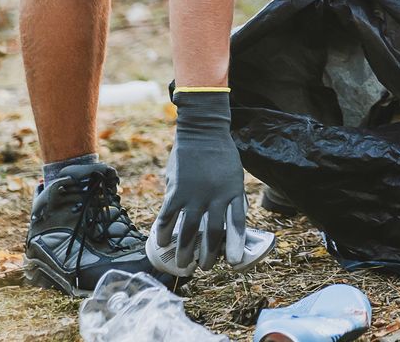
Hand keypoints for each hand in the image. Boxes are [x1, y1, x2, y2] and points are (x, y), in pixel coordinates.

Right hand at [153, 90, 245, 275]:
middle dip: (208, 254)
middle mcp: (216, 196)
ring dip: (185, 250)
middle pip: (213, 232)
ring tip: (182, 263)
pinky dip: (164, 232)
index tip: (234, 262)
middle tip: (204, 268)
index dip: (235, 244)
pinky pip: (169, 217)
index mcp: (234, 192)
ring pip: (189, 230)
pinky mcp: (177, 190)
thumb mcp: (234, 176)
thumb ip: (230, 199)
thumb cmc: (221, 155)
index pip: (238, 223)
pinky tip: (162, 243)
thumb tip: (226, 222)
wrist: (204, 132)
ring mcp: (195, 194)